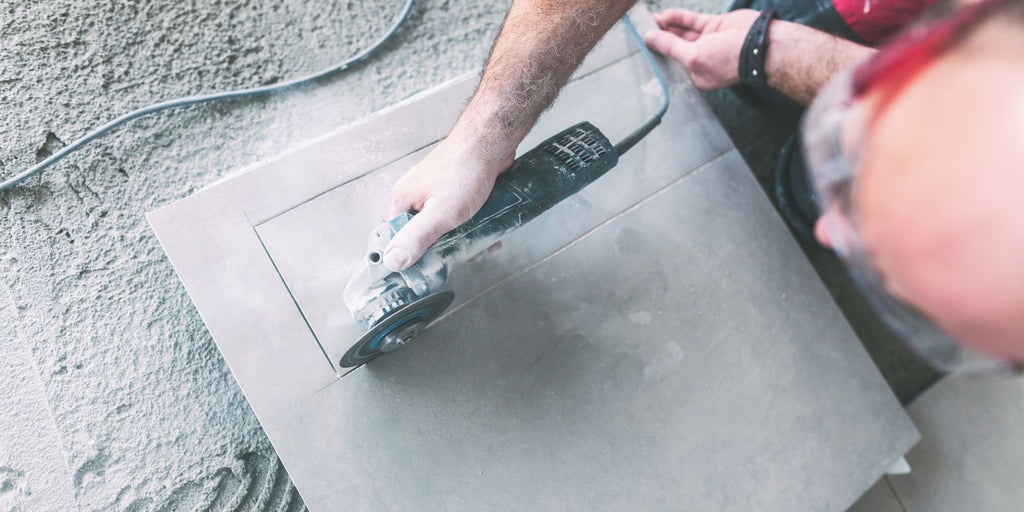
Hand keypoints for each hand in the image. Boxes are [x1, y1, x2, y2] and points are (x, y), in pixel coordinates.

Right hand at [382, 137, 512, 270]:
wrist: (491, 142)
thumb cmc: (466, 170)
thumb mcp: (441, 213)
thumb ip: (417, 238)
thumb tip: (392, 261)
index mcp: (404, 198)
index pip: (397, 237)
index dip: (409, 255)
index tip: (425, 268)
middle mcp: (416, 193)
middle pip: (422, 233)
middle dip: (442, 247)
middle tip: (460, 254)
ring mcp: (436, 190)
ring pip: (443, 225)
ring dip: (460, 237)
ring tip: (478, 242)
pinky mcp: (455, 189)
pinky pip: (458, 215)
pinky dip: (470, 225)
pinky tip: (484, 228)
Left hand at [644, 9, 760, 90]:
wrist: (760, 43)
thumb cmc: (730, 60)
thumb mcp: (693, 57)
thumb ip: (670, 47)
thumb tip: (650, 39)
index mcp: (696, 75)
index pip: (671, 64)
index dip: (657, 54)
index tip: (642, 46)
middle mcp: (701, 59)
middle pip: (675, 47)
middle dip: (660, 38)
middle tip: (643, 29)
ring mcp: (708, 42)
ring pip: (682, 32)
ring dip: (667, 26)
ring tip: (651, 20)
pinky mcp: (714, 27)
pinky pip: (693, 21)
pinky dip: (679, 18)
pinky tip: (666, 15)